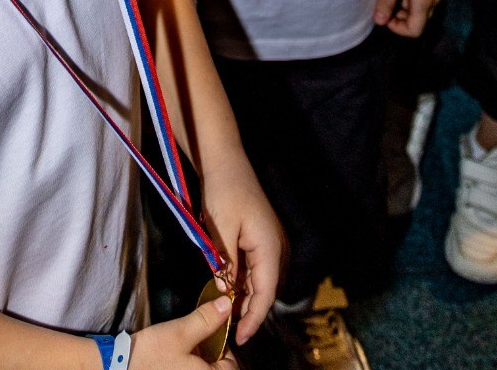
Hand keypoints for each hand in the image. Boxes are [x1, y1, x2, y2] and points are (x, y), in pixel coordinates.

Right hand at [130, 290, 236, 367]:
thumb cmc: (153, 354)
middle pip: (219, 369)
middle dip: (212, 355)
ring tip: (185, 350)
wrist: (121, 366)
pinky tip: (176, 360)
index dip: (225, 347)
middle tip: (196, 342)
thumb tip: (227, 305)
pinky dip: (190, 366)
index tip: (210, 334)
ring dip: (201, 361)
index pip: (233, 366)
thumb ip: (207, 320)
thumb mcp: (180, 332)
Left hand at [200, 159, 284, 345]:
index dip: (254, 318)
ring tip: (227, 314)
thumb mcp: (220, 229)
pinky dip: (243, 281)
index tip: (242, 336)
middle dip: (249, 311)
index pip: (266, 293)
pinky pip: (255, 267)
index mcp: (270, 247)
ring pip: (260, 279)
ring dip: (245, 296)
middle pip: (266, 289)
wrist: (225, 160)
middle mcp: (276, 247)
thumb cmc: (224, 190)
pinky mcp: (260, 237)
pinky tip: (229, 289)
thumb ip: (225, 264)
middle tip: (230, 329)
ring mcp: (270, 241)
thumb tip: (226, 292)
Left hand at [373, 0, 441, 37]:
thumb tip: (379, 22)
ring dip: (403, 4)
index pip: (415, 30)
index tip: (384, 15)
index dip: (398, 28)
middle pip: (418, 20)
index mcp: (425, 2)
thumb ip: (386, 1)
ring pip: (418, 7)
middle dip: (400, 17)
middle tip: (385, 2)